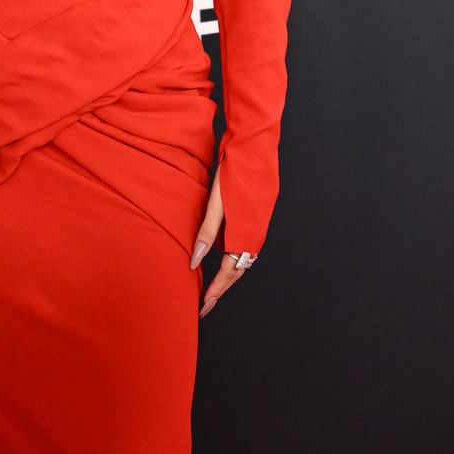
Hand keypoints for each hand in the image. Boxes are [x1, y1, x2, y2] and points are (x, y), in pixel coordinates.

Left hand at [188, 164, 251, 319]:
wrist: (255, 147)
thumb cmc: (233, 172)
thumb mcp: (216, 203)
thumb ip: (207, 233)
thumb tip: (194, 261)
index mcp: (246, 234)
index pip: (228, 271)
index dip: (215, 289)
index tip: (203, 305)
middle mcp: (256, 235)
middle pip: (237, 271)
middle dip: (221, 289)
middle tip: (205, 305)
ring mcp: (259, 227)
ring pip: (242, 259)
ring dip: (227, 275)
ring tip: (211, 287)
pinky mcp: (258, 218)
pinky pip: (245, 246)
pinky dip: (232, 258)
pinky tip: (221, 258)